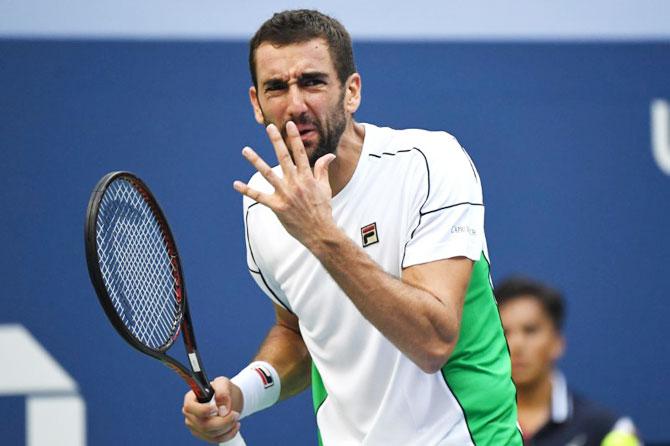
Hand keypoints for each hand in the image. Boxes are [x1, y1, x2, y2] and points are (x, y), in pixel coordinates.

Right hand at [182, 377, 241, 443]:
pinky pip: (215, 439)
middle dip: (223, 421)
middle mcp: (190, 414)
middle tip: (235, 414)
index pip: (189, 407)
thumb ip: (222, 392)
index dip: (202, 410)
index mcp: (190, 399)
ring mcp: (195, 426)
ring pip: (210, 434)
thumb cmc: (222, 389)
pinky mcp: (203, 435)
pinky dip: (228, 434)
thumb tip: (222, 410)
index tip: (216, 408)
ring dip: (227, 427)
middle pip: (203, 424)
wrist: (228, 399)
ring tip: (236, 417)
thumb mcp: (223, 383)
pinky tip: (235, 426)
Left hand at [233, 122, 337, 248]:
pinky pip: (259, 197)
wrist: (320, 232)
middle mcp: (295, 183)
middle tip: (269, 128)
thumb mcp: (325, 187)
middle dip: (277, 141)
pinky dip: (247, 190)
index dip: (294, 138)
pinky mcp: (277, 207)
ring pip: (268, 174)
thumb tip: (329, 155)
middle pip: (284, 158)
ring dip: (256, 161)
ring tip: (245, 150)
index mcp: (307, 177)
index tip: (289, 125)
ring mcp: (285, 194)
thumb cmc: (322, 209)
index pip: (300, 153)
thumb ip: (323, 170)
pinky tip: (236, 184)